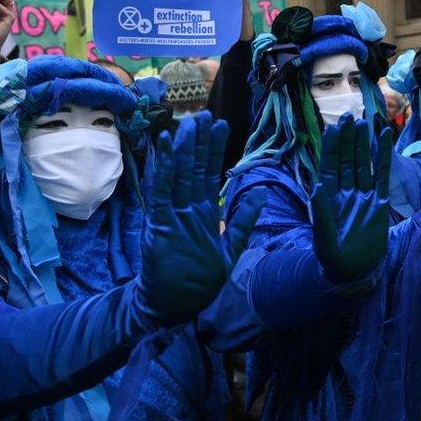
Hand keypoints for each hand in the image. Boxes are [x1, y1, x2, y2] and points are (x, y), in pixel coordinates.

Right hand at [137, 114, 264, 324]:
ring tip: (186, 124)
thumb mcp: (231, 249)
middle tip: (203, 114)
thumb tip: (262, 192)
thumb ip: (245, 220)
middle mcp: (187, 209)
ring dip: (182, 149)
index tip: (221, 125)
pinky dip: (162, 170)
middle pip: (193, 169)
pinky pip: (161, 192)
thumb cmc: (200, 281)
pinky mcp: (159, 225)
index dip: (214, 149)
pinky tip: (163, 148)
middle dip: (198, 142)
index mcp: (204, 213)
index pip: (209, 173)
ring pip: (177, 175)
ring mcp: (172, 215)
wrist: (174, 306)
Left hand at [311, 114, 391, 283]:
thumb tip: (317, 188)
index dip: (331, 147)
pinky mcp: (379, 203)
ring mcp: (363, 196)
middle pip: (346, 159)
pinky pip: (382, 175)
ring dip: (363, 143)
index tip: (334, 127)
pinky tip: (384, 138)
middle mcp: (345, 192)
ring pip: (363, 164)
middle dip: (347, 139)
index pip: (329, 166)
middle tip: (350, 116)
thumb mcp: (324, 239)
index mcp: (328, 198)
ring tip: (365, 122)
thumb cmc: (333, 259)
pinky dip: (383, 157)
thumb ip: (322, 215)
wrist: (354, 273)